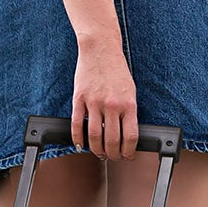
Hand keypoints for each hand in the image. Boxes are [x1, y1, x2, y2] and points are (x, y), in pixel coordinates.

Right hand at [71, 38, 137, 160]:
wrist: (100, 49)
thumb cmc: (116, 70)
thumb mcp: (130, 91)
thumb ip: (128, 112)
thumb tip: (126, 135)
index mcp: (128, 104)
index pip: (130, 137)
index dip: (129, 152)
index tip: (128, 155)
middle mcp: (112, 105)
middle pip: (112, 141)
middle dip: (113, 155)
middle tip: (113, 157)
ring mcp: (94, 102)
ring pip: (94, 136)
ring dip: (97, 150)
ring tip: (99, 153)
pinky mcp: (79, 99)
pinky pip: (77, 125)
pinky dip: (78, 139)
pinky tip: (81, 144)